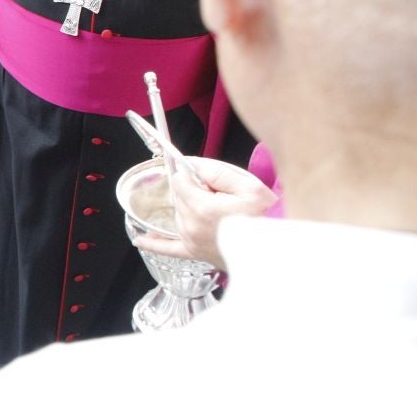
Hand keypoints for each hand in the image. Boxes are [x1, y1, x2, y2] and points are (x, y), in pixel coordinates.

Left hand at [132, 155, 276, 268]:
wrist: (276, 251)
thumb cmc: (266, 218)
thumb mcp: (248, 186)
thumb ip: (216, 171)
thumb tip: (188, 163)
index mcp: (201, 208)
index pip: (180, 180)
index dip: (194, 176)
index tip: (210, 180)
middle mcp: (190, 225)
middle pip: (178, 196)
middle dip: (194, 191)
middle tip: (221, 198)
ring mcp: (189, 241)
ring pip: (177, 213)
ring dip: (189, 208)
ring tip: (218, 213)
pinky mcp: (193, 253)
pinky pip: (167, 249)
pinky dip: (153, 244)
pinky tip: (141, 240)